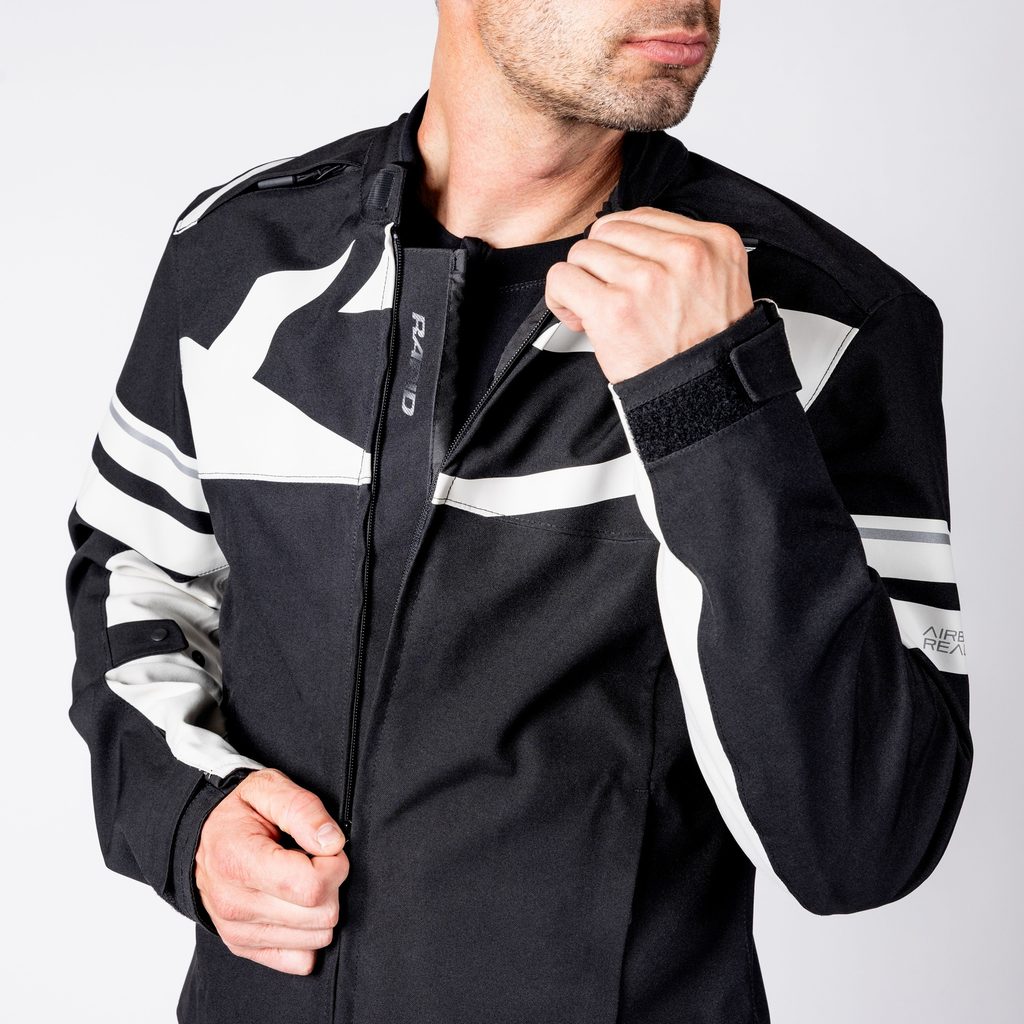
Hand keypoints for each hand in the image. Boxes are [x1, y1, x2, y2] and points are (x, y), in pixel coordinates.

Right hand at [194, 767, 349, 975]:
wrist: (200, 837)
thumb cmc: (238, 811)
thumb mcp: (267, 788)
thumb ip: (302, 809)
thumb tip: (333, 842)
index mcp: (237, 861)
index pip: (309, 886)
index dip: (335, 865)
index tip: (328, 847)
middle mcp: (233, 903)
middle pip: (319, 916)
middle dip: (332, 884)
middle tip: (316, 861)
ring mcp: (236, 931)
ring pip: (316, 939)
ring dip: (321, 907)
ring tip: (303, 878)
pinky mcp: (243, 947)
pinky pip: (301, 960)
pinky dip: (308, 934)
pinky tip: (297, 905)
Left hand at [545, 207, 754, 383]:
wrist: (705, 394)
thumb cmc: (705, 347)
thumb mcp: (716, 282)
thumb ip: (682, 252)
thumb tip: (627, 240)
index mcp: (713, 242)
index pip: (643, 216)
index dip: (625, 247)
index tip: (626, 274)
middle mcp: (684, 254)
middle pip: (609, 229)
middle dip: (601, 262)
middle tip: (609, 294)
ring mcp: (648, 279)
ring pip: (583, 251)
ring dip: (582, 281)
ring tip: (596, 309)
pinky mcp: (615, 308)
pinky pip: (562, 278)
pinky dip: (561, 297)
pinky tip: (578, 316)